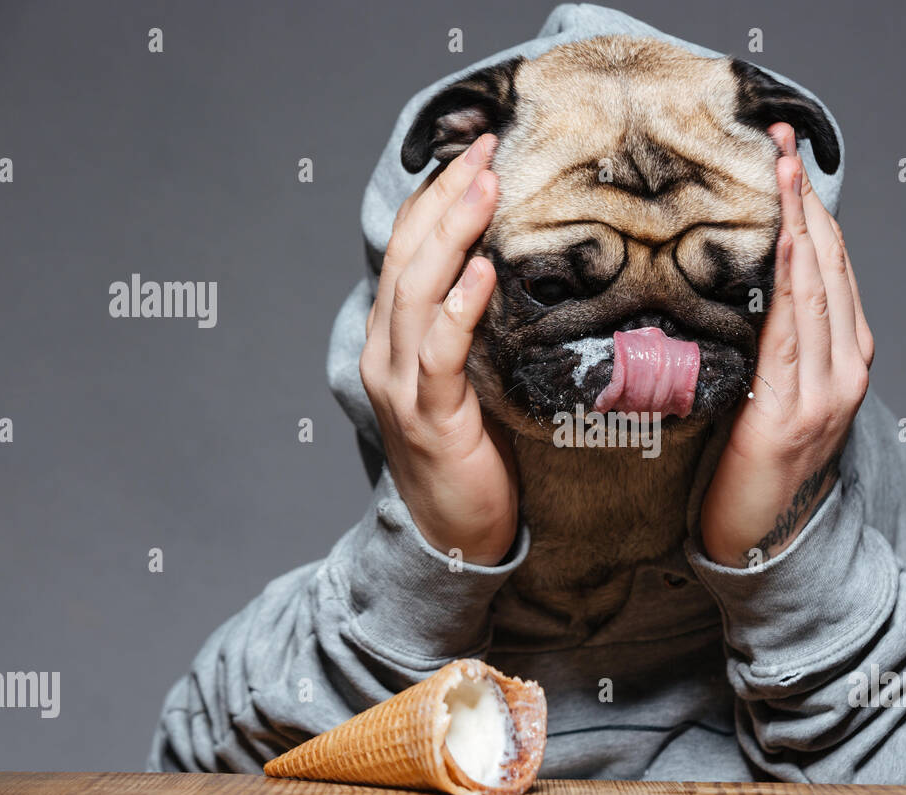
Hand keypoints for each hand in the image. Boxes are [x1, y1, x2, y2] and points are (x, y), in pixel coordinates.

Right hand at [358, 134, 518, 565]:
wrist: (455, 535)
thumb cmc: (474, 454)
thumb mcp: (474, 377)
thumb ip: (477, 329)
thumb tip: (518, 272)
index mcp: (396, 338)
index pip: (410, 250)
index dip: (437, 197)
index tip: (478, 152)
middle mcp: (386, 352)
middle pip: (409, 257)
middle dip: (446, 197)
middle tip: (486, 148)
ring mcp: (401, 385)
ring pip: (418, 293)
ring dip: (452, 234)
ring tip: (485, 187)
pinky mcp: (429, 418)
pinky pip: (441, 353)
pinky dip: (459, 308)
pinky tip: (481, 272)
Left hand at [700, 123, 875, 567]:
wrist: (762, 543)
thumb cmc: (755, 469)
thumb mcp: (771, 394)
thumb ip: (770, 345)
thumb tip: (734, 288)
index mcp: (846, 361)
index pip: (831, 270)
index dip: (814, 210)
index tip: (789, 159)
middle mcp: (848, 369)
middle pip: (830, 267)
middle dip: (806, 199)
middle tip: (780, 141)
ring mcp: (828, 391)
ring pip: (817, 289)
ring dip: (800, 223)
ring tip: (781, 170)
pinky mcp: (795, 413)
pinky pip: (792, 332)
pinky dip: (792, 280)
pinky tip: (784, 240)